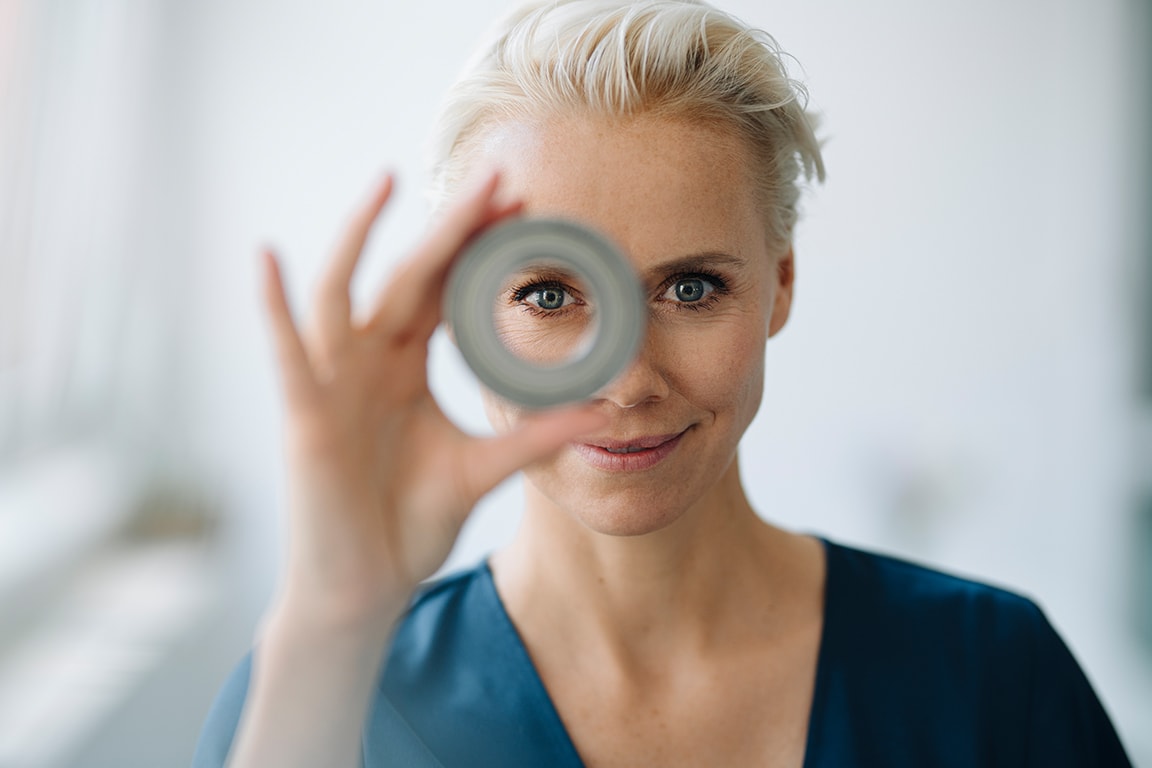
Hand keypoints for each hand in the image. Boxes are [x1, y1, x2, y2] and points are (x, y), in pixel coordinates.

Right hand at [261, 170, 604, 625]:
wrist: (363, 587)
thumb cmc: (408, 525)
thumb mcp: (482, 468)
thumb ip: (536, 435)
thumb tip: (604, 411)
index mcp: (405, 368)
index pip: (444, 291)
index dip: (480, 249)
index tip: (526, 207)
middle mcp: (367, 362)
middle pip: (408, 276)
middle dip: (450, 227)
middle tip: (496, 176)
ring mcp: (332, 382)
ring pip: (342, 292)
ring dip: (361, 237)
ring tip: (388, 182)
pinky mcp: (303, 414)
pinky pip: (286, 352)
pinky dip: (273, 305)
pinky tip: (269, 257)